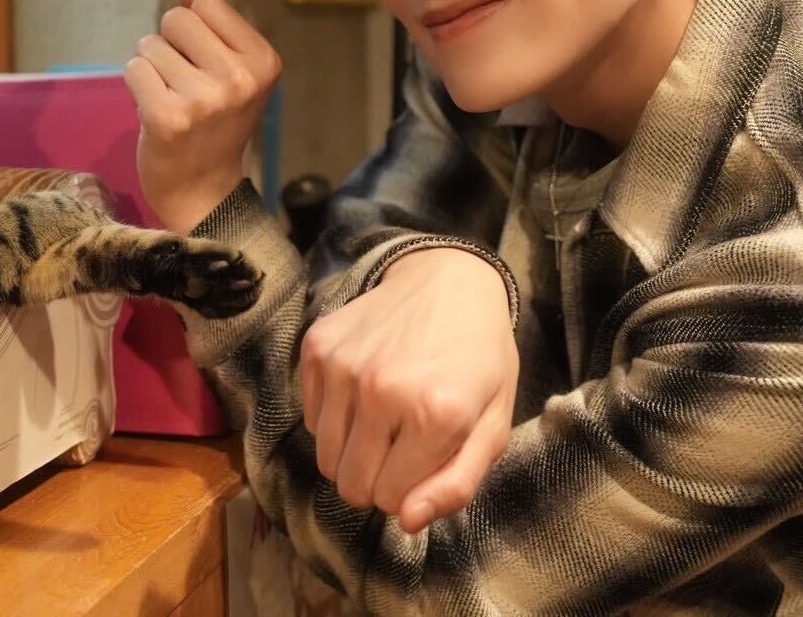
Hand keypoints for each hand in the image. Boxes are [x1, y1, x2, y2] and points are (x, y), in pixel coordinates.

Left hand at [124, 0, 281, 233]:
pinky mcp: (167, 118)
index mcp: (263, 62)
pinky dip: (136, 86)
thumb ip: (211, 28)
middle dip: (170, 44)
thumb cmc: (215, 126)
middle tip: (181, 81)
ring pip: (150, 45)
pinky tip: (154, 111)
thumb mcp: (230, 73)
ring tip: (170, 99)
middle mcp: (239, 79)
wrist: (204, 191)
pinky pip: (133, 69)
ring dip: (152, 68)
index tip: (203, 62)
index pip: (208, 4)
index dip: (195, 28)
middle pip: (176, 19)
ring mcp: (204, 100)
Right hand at [300, 247, 516, 531]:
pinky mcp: (317, 347)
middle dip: (375, 479)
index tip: (423, 459)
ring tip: (382, 420)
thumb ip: (456, 484)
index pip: (390, 500)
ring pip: (325, 458)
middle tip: (400, 446)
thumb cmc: (477, 360)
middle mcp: (382, 390)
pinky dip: (334, 418)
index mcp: (437, 414)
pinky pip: (311, 419)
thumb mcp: (491, 425)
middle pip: (351, 485)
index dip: (407, 488)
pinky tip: (363, 391)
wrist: (447, 281)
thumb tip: (406, 521)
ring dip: (352, 452)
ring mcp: (343, 366)